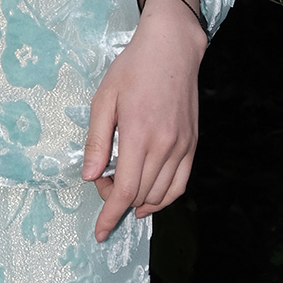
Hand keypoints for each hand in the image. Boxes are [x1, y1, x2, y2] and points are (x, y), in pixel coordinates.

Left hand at [82, 0, 205, 242]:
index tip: (99, 232)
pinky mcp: (192, 145)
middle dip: (117, 201)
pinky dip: (164, 197)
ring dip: (139, 202)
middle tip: (102, 180)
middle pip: (141, 194)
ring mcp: (182, 147)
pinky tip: (148, 196)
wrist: (172, 50)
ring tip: (120, 188)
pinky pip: (180, 184)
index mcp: (139, 135)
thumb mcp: (104, 98)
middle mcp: (165, 146)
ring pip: (162, 194)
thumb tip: (90, 176)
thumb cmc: (132, 69)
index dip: (110, 215)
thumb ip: (97, 140)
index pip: (125, 189)